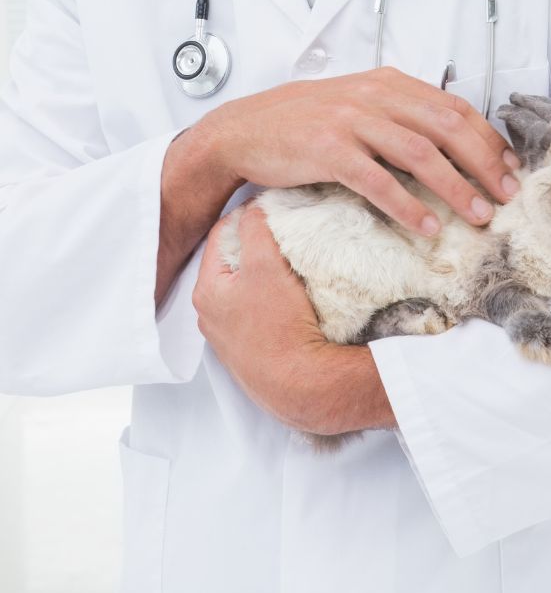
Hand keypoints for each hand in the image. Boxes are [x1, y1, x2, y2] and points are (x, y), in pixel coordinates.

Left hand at [192, 200, 395, 435]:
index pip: (220, 236)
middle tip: (281, 232)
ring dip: (264, 274)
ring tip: (290, 262)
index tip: (269, 207)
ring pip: (245, 289)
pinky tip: (292, 298)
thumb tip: (253, 209)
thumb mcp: (265, 266)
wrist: (301, 385)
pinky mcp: (251, 352)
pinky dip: (271, 299)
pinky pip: (258, 313)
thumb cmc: (278, 326)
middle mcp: (211, 316)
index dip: (245, 216)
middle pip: (231, 263)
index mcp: (206, 291)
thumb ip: (255, 231)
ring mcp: (230, 337)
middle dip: (254, 245)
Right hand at [199, 65, 521, 236]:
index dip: (487, 140)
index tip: (509, 168)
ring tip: (478, 216)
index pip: (452, 108)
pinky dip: (408, 206)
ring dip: (456, 188)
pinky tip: (427, 227)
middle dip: (484, 164)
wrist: (243, 130)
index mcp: (387, 84)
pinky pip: (379, 181)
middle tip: (506, 196)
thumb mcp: (357, 104)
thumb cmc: (302, 122)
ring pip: (420, 154)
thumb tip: (448, 143)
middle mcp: (374, 97)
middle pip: (446, 128)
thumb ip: (399, 114)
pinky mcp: (329, 150)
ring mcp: (351, 121)